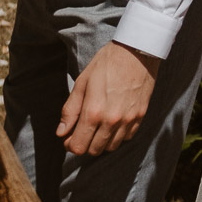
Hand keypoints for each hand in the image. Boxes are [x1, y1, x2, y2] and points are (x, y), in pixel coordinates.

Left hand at [57, 41, 159, 155]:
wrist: (137, 51)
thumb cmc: (107, 63)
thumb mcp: (82, 82)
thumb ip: (71, 110)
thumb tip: (61, 132)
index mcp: (93, 112)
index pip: (78, 146)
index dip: (70, 145)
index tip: (69, 138)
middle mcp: (111, 120)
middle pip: (94, 150)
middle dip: (85, 144)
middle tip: (82, 132)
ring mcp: (128, 120)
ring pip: (111, 147)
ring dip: (101, 142)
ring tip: (97, 128)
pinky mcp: (140, 116)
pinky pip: (126, 138)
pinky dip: (117, 136)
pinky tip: (113, 123)